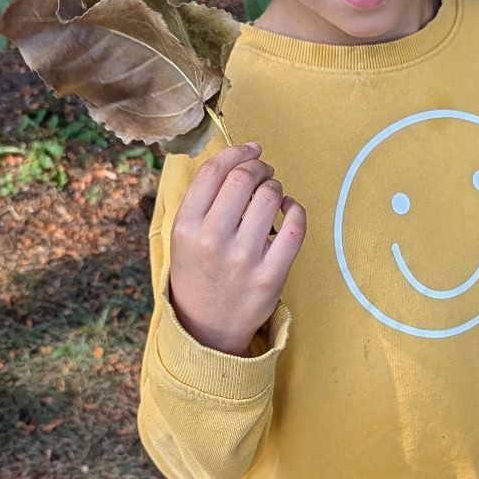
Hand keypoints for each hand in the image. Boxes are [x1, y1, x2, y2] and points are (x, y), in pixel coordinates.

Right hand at [167, 141, 306, 356]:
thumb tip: (240, 156)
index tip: (251, 150)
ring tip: (272, 194)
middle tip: (264, 171)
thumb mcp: (183, 236)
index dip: (237, 152)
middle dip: (259, 166)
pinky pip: (295, 226)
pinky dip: (295, 209)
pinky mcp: (271, 275)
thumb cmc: (198, 273)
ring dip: (276, 186)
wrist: (207, 329)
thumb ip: (203, 198)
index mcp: (186, 226)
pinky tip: (288, 210)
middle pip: (244, 178)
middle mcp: (212, 240)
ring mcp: (243, 258)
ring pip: (271, 196)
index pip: (214, 171)